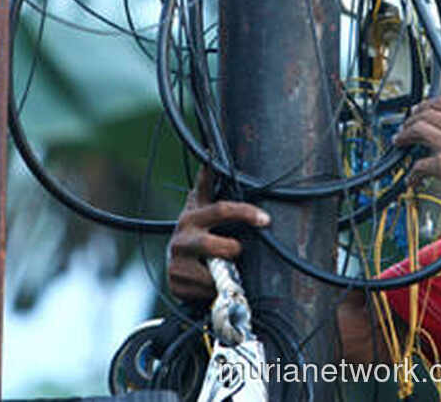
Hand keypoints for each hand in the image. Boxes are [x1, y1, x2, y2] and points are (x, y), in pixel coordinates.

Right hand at [165, 167, 269, 301]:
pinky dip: (214, 289)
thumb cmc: (196, 232)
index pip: (222, 209)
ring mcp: (176, 262)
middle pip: (215, 245)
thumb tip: (211, 150)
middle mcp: (182, 238)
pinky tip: (211, 282)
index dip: (245, 213)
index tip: (265, 219)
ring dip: (224, 273)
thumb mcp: (200, 207)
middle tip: (236, 252)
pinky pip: (206, 291)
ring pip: (212, 273)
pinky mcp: (175, 284)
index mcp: (192, 216)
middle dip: (232, 250)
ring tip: (223, 269)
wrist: (174, 264)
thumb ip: (207, 183)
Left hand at [393, 95, 440, 207]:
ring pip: (416, 131)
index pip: (440, 101)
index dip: (425, 105)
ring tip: (400, 141)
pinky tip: (412, 177)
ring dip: (404, 136)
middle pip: (424, 114)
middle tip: (406, 126)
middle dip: (410, 119)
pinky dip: (413, 172)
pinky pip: (420, 165)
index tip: (419, 109)